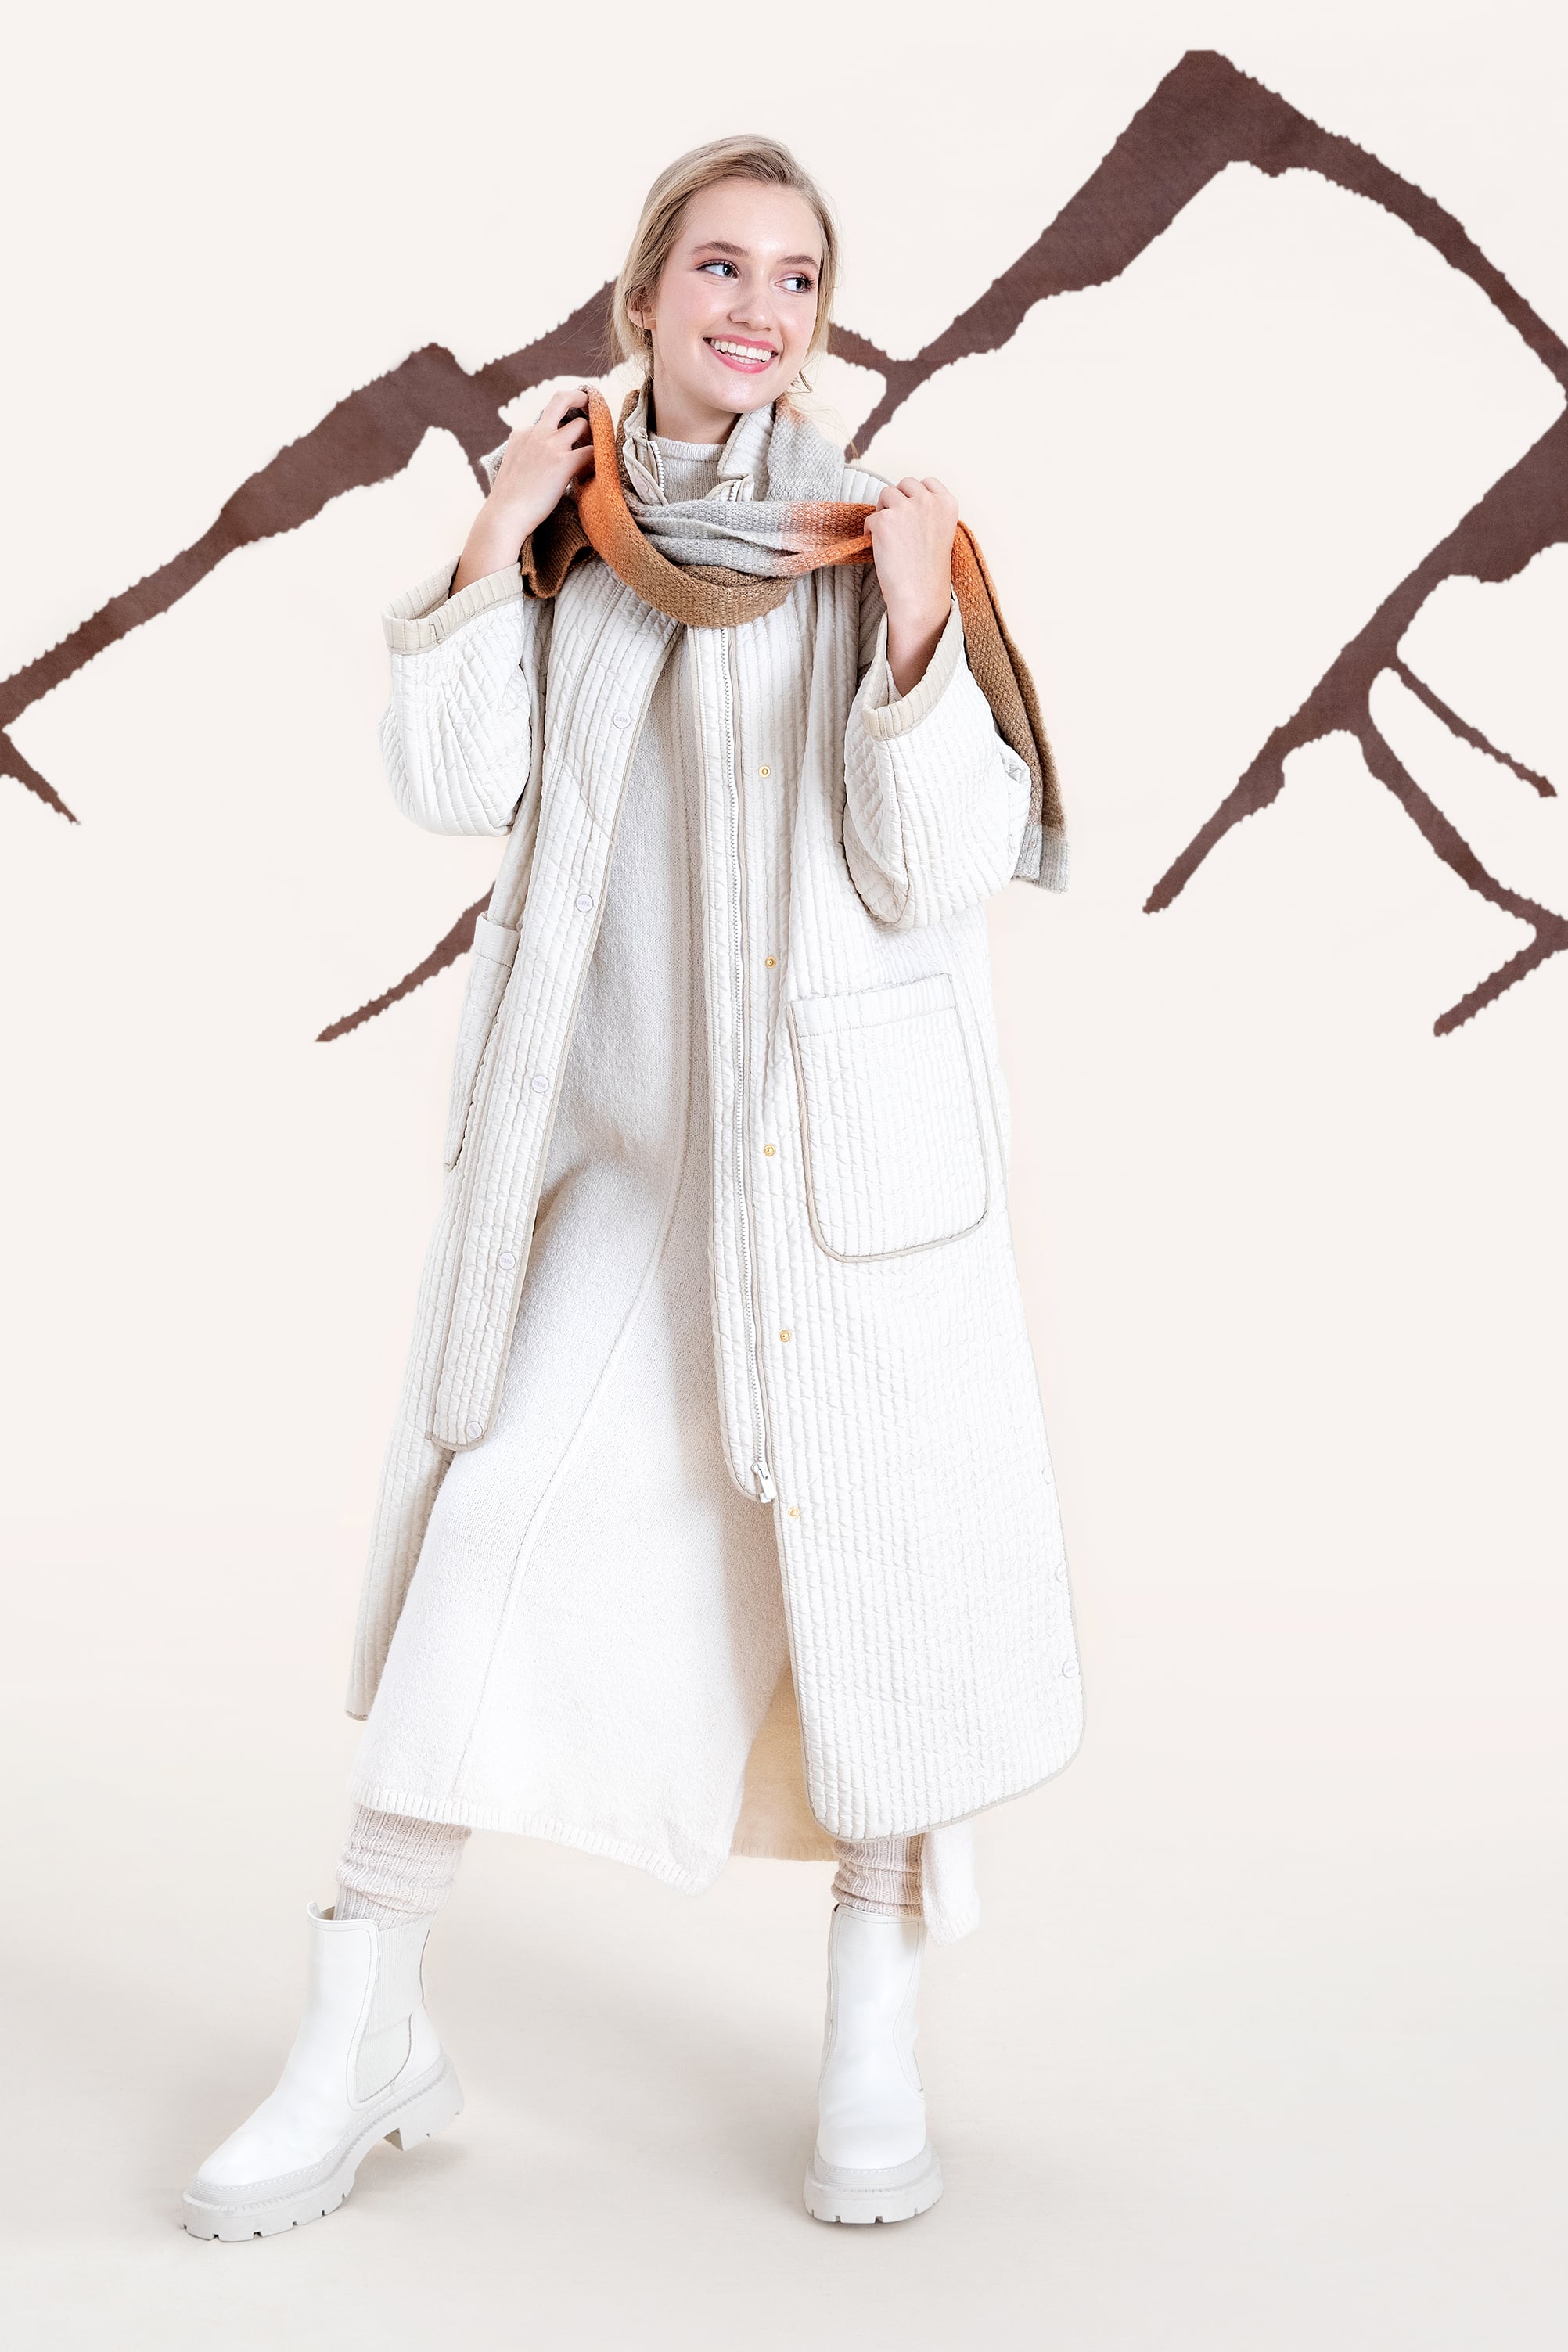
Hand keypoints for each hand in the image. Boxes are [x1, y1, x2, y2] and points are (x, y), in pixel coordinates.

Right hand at [451, 387, 593, 593]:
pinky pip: (591, 451)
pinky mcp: (563, 463)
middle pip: (562, 399)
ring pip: (582, 424)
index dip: (563, 421)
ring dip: (594, 435)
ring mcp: (550, 445)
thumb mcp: (513, 467)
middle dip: (582, 399)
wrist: (504, 516)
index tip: (574, 427)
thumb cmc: (508, 502)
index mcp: (522, 433)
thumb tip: (540, 465)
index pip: (547, 415)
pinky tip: (598, 471)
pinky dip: (598, 459)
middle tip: (595, 411)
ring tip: (598, 451)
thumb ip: (527, 456)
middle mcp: (536, 433)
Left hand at [866, 475, 957, 694]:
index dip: (915, 495)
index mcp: (947, 503)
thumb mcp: (941, 534)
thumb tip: (905, 502)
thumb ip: (929, 513)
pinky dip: (870, 531)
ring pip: (886, 494)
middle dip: (898, 500)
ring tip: (888, 536)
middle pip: (905, 483)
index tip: (912, 511)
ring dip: (883, 511)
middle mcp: (928, 501)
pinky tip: (879, 548)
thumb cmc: (929, 573)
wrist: (920, 597)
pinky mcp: (884, 521)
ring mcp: (905, 508)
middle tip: (896, 524)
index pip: (927, 481)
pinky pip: (871, 516)